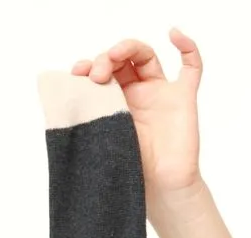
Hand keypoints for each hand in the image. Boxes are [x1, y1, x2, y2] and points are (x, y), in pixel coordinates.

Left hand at [72, 27, 202, 196]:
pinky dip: (187, 46)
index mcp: (113, 102)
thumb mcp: (98, 139)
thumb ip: (85, 117)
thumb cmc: (128, 169)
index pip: (101, 72)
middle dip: (104, 59)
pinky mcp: (183, 98)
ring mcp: (161, 93)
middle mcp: (136, 93)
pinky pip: (192, 67)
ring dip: (128, 49)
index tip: (76, 73)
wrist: (158, 190)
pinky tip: (174, 34)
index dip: (89, 66)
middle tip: (95, 75)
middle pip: (121, 60)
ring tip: (114, 54)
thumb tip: (58, 98)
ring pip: (146, 56)